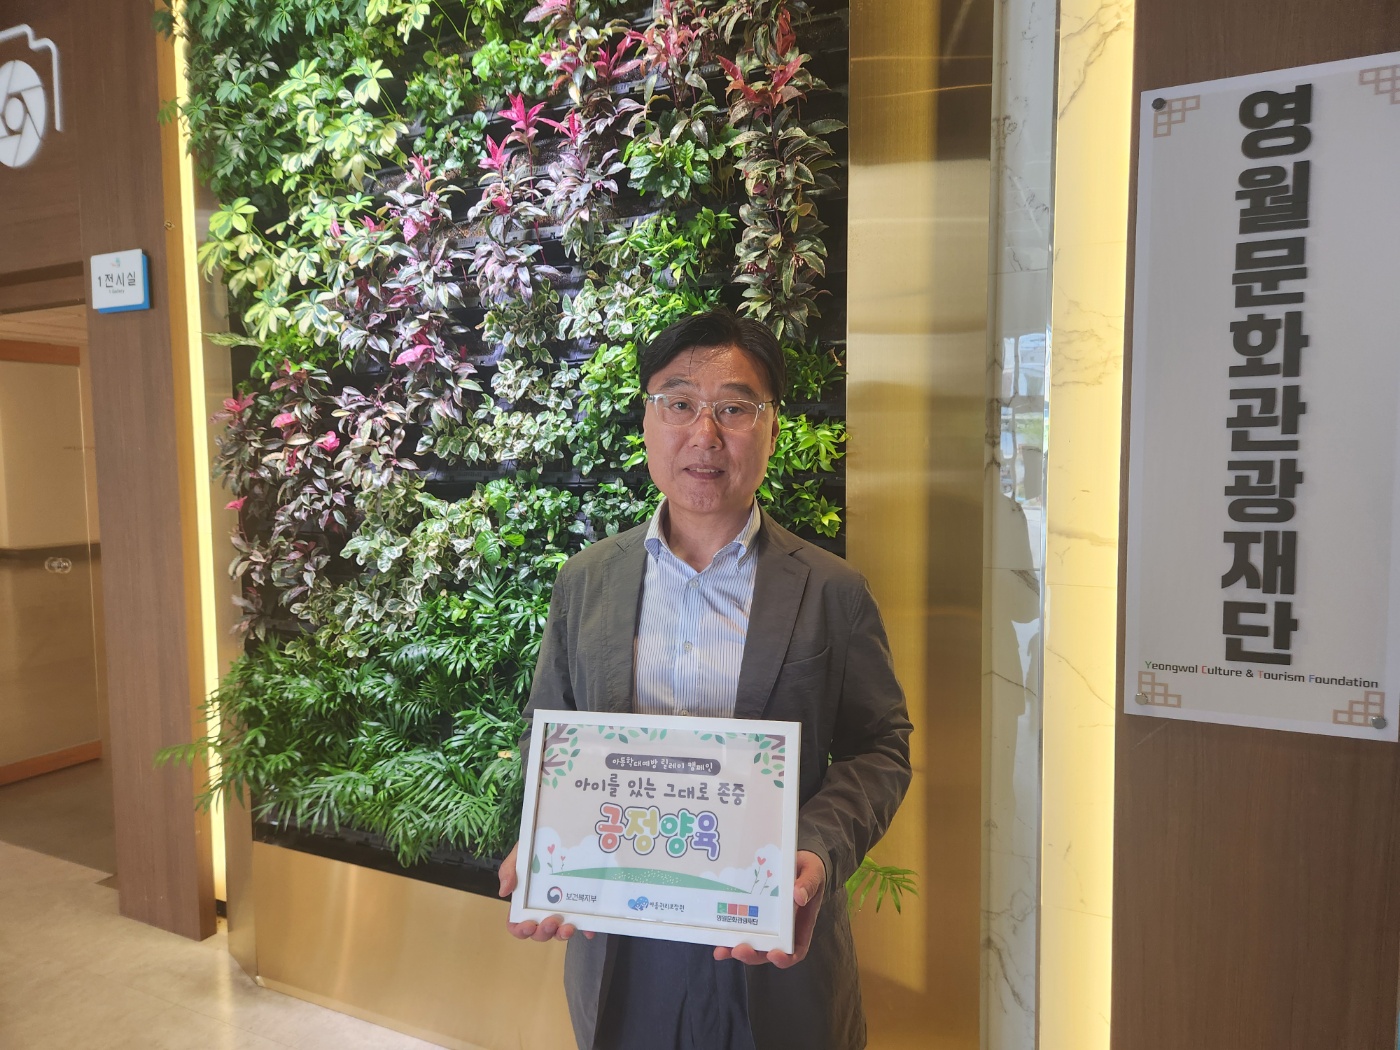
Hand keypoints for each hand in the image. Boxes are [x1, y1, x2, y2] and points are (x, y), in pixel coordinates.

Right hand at [497, 842, 592, 941]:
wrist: (560, 833)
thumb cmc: (535, 847)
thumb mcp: (519, 854)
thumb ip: (508, 870)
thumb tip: (503, 892)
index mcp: (524, 902)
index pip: (517, 924)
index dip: (521, 930)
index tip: (529, 924)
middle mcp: (542, 910)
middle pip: (539, 932)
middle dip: (544, 932)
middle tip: (551, 921)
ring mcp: (561, 909)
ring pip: (558, 932)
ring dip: (562, 935)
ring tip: (567, 927)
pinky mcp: (579, 907)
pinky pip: (582, 924)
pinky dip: (585, 930)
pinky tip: (589, 931)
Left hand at [713, 849, 824, 968]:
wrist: (795, 858)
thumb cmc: (809, 869)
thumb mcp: (813, 873)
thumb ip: (809, 884)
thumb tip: (799, 897)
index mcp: (801, 925)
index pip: (796, 950)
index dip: (785, 958)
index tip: (774, 954)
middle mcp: (782, 930)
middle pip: (768, 952)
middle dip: (753, 955)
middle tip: (739, 950)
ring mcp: (765, 923)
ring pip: (751, 944)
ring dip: (736, 950)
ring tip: (721, 950)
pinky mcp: (751, 913)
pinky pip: (740, 927)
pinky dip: (728, 935)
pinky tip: (715, 936)